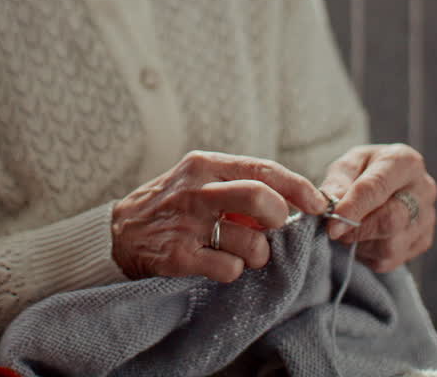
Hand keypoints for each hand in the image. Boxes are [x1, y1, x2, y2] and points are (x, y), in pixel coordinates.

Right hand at [111, 151, 329, 282]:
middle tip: (270, 230)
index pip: (264, 170)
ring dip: (255, 255)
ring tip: (237, 251)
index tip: (318, 204)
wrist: (118, 233)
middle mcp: (195, 190)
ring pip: (251, 244)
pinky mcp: (177, 256)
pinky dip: (232, 271)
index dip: (299, 188)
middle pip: (260, 199)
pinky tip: (215, 263)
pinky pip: (229, 269)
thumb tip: (293, 200)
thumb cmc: (171, 205)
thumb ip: (239, 183)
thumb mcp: (198, 179)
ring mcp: (185, 224)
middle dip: (278, 220)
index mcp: (204, 165)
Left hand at [319, 144, 436, 272]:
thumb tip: (329, 205)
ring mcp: (428, 218)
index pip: (377, 187)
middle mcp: (424, 189)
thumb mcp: (346, 166)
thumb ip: (337, 183)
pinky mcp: (424, 241)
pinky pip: (391, 259)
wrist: (385, 185)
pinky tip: (364, 239)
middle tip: (334, 230)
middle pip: (391, 220)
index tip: (332, 223)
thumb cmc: (364, 172)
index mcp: (405, 162)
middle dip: (357, 229)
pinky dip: (369, 254)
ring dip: (361, 243)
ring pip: (391, 245)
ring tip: (348, 231)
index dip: (353, 208)